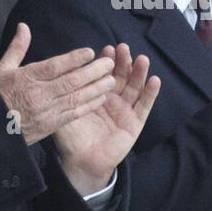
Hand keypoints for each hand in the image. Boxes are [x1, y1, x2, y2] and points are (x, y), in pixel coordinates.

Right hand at [0, 23, 116, 145]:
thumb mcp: (2, 69)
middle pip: (70, 81)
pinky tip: (101, 97)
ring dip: (96, 88)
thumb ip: (17, 48)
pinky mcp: (50, 126)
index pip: (54, 67)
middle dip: (92, 72)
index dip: (73, 59)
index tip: (90, 52)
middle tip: (109, 63)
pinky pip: (74, 114)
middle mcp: (38, 94)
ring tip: (111, 79)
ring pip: (75, 98)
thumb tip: (24, 26)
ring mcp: (46, 111)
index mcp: (27, 78)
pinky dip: (89, 105)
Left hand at [53, 43, 161, 194]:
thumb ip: (65, 95)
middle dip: (124, 61)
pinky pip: (144, 106)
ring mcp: (125, 110)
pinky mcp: (135, 123)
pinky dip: (150, 93)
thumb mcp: (66, 112)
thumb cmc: (72, 138)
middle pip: (122, 77)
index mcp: (97, 95)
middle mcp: (113, 100)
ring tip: (142, 59)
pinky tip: (154, 80)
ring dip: (139, 72)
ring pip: (135, 88)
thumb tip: (57, 73)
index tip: (106, 48)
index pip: (104, 74)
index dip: (107, 61)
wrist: (82, 162)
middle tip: (123, 48)